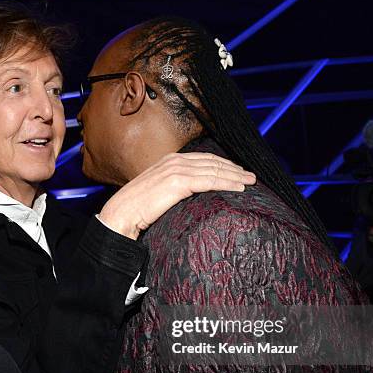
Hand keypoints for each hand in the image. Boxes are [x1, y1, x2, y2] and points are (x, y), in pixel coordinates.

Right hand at [99, 152, 256, 238]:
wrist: (121, 215)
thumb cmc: (136, 209)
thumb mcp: (156, 192)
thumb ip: (172, 187)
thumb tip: (187, 194)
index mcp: (169, 160)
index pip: (203, 158)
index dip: (222, 163)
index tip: (237, 171)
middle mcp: (174, 161)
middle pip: (212, 161)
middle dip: (234, 168)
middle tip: (251, 176)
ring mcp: (176, 170)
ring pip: (215, 170)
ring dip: (235, 175)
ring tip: (250, 182)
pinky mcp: (178, 182)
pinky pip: (210, 181)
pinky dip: (227, 183)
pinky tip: (239, 188)